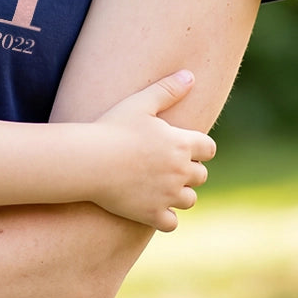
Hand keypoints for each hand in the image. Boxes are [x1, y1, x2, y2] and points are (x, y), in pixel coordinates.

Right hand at [90, 70, 216, 230]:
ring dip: (179, 193)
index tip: (181, 144)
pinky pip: (171, 222)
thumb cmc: (112, 127)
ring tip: (159, 184)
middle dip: (188, 170)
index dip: (198, 146)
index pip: (208, 149)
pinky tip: (151, 205)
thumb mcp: (139, 103)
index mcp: (181, 144)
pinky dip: (165, 216)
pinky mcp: (152, 215)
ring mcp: (167, 196)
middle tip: (164, 163)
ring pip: (189, 200)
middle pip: (201, 175)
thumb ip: (167, 89)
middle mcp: (180, 172)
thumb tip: (190, 75)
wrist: (88, 160)